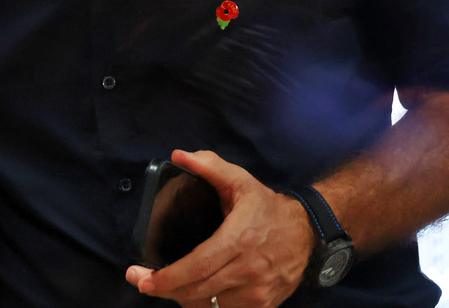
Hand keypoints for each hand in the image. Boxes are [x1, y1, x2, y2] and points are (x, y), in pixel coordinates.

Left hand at [125, 150, 314, 307]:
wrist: (307, 232)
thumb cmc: (267, 207)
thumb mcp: (239, 180)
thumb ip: (209, 165)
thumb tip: (179, 155)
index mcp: (238, 239)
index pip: (198, 266)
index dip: (168, 277)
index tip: (142, 278)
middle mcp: (248, 270)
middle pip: (198, 290)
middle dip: (165, 290)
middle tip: (141, 282)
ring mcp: (257, 292)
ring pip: (209, 305)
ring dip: (183, 298)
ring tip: (165, 286)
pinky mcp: (263, 304)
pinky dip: (204, 306)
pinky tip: (191, 293)